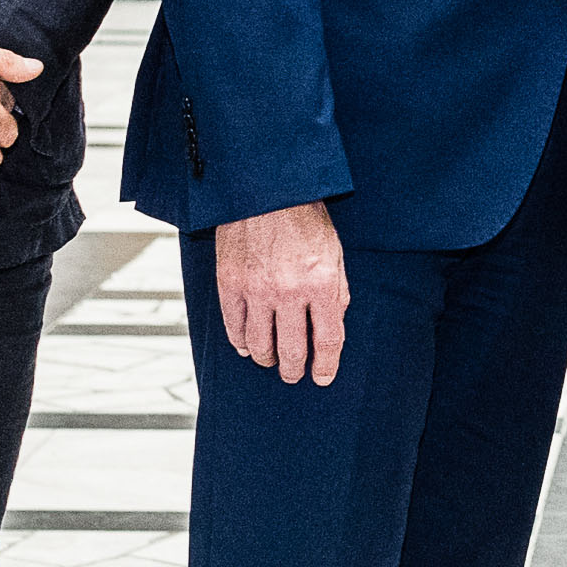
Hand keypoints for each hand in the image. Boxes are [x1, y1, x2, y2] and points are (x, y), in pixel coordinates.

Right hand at [215, 200, 347, 385]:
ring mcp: (256, 289)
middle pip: (292, 349)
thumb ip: (336, 292)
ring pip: (260, 344)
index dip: (326, 365)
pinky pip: (233, 325)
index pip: (328, 340)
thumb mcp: (335, 253)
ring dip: (267, 359)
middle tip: (294, 375)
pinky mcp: (230, 282)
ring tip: (272, 361)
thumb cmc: (305, 218)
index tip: (323, 377)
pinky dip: (240, 342)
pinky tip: (246, 347)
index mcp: (322, 283)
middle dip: (294, 369)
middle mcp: (289, 291)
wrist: (266, 189)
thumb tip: (332, 326)